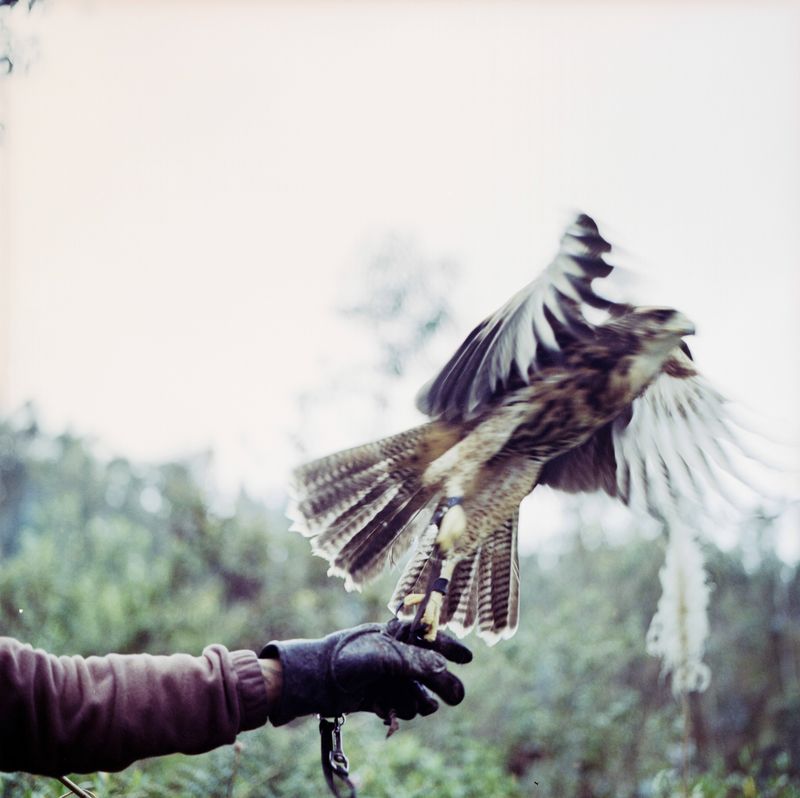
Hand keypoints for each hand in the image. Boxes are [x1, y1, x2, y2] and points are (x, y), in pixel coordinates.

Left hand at [259, 621, 471, 725]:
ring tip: (420, 706)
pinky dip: (401, 710)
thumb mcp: (385, 656)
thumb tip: (445, 669)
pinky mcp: (383, 698)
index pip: (432, 636)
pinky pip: (404, 707)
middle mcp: (398, 655)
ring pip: (420, 693)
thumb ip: (416, 662)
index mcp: (399, 635)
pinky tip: (389, 710)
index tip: (468, 657)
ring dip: (421, 702)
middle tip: (455, 697)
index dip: (451, 646)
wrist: (319, 680)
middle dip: (444, 683)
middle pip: (432, 669)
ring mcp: (391, 677)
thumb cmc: (349, 658)